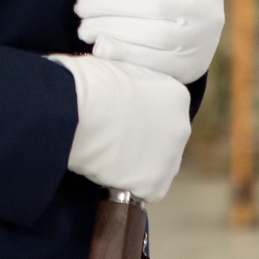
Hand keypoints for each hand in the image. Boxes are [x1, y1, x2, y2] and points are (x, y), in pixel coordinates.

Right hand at [48, 53, 190, 201]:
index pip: (164, 111)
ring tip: (107, 155)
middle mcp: (182, 126)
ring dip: (136, 165)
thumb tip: (116, 86)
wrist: (76, 108)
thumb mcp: (118, 68)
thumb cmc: (88, 81)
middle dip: (143, 141)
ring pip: (156, 167)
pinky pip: (142, 191)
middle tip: (113, 137)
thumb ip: (129, 82)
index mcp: (176, 95)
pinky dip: (126, 185)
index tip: (119, 117)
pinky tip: (107, 170)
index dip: (139, 116)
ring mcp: (170, 158)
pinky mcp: (154, 185)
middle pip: (164, 140)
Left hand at [75, 0, 224, 85]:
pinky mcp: (188, 70)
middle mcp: (209, 14)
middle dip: (110, 3)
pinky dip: (123, 54)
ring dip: (111, 29)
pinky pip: (153, 63)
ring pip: (153, 35)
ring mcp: (201, 44)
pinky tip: (99, 46)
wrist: (193, 34)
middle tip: (81, 4)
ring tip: (84, 27)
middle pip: (154, 5)